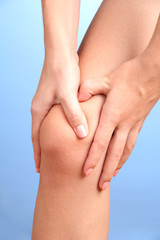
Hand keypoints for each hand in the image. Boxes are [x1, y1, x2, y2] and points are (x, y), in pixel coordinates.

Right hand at [31, 54, 87, 172]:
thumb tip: (81, 135)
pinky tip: (66, 131)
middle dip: (43, 150)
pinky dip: (59, 128)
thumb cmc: (62, 72)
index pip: (36, 138)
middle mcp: (41, 108)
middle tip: (49, 165)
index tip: (40, 169)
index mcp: (39, 110)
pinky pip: (56, 118)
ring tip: (57, 152)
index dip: (38, 154)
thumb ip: (74, 115)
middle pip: (40, 134)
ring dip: (50, 140)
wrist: (61, 53)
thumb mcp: (68, 95)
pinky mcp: (56, 98)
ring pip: (48, 127)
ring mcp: (48, 103)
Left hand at [78, 53, 159, 189]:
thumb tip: (76, 97)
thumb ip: (89, 88)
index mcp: (112, 115)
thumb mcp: (106, 79)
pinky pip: (132, 143)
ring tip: (111, 178)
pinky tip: (122, 159)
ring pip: (124, 151)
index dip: (92, 159)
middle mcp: (123, 124)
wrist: (152, 72)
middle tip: (100, 186)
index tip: (85, 172)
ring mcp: (133, 124)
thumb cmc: (129, 74)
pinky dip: (126, 155)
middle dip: (106, 171)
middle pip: (114, 153)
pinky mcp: (139, 122)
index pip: (100, 142)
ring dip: (117, 166)